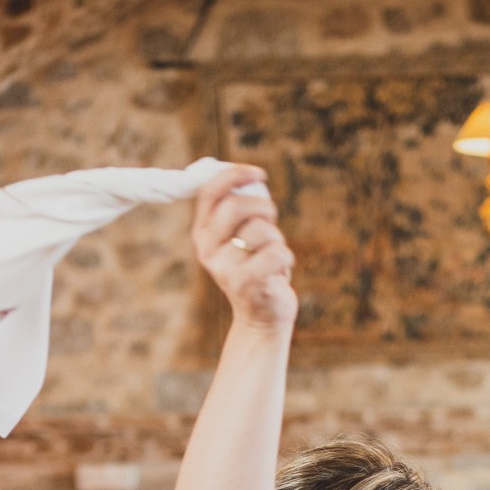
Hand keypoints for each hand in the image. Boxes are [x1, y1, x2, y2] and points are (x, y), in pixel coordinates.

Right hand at [193, 166, 296, 332]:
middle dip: (263, 206)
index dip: (235, 175)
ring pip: (261, 230)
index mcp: (203, 233)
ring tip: (274, 255)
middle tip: (272, 219)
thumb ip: (241, 209)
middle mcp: (207, 250)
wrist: (261, 316)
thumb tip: (251, 176)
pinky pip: (275, 253)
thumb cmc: (257, 268)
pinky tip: (280, 271)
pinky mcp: (245, 284)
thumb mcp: (242, 236)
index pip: (210, 192)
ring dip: (277, 238)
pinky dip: (286, 258)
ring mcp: (224, 268)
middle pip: (235, 206)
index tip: (258, 173)